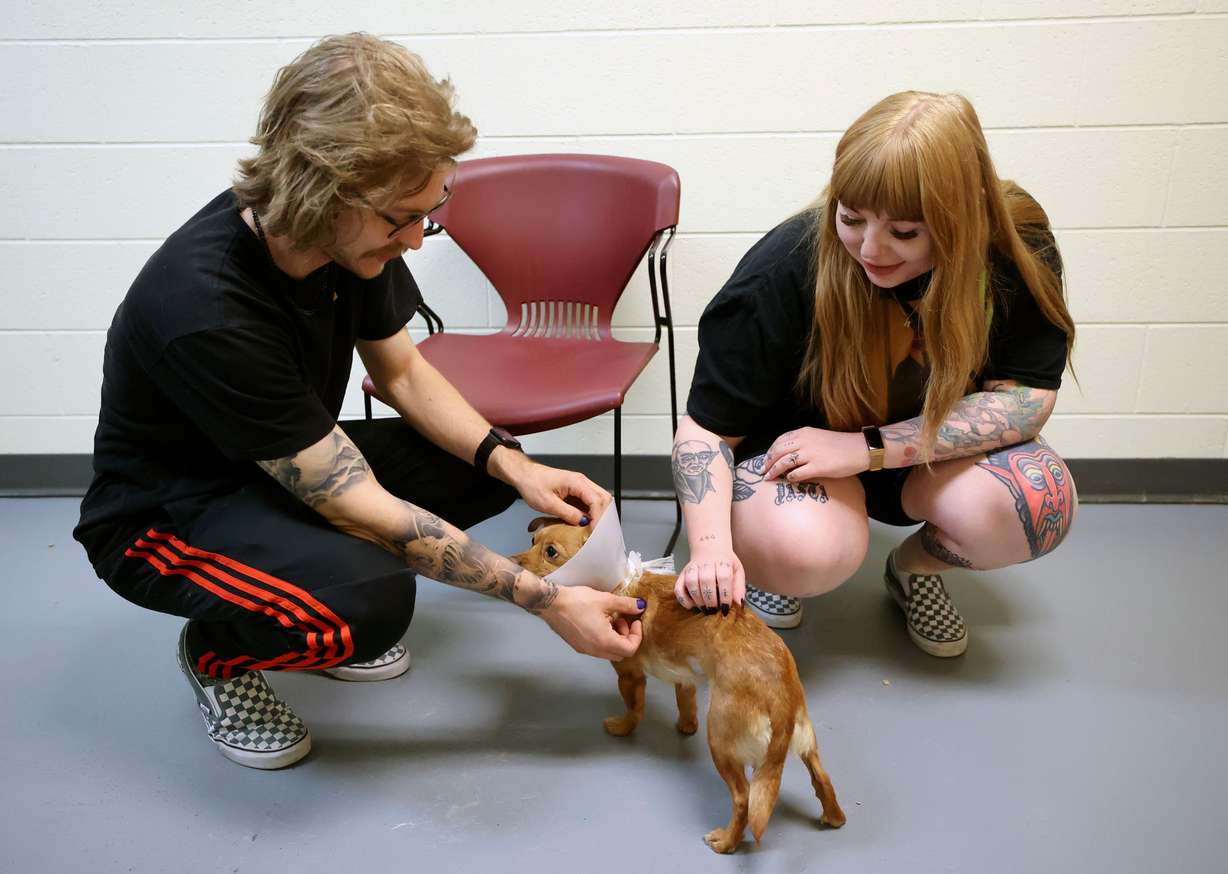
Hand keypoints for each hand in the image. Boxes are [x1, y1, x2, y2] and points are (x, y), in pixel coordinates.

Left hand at [496, 452, 612, 524]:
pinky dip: (589, 513)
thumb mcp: (548, 503)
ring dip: (597, 514)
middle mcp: (582, 482)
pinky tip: (584, 523)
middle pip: (603, 498)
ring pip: (598, 500)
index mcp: (576, 482)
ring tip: (591, 529)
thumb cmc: (533, 484)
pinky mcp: (576, 491)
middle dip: (603, 515)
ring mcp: (580, 486)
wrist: (525, 476)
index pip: (597, 500)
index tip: (595, 531)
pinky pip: (588, 502)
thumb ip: (568, 513)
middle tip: (597, 531)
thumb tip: (583, 522)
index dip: (598, 517)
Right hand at [541, 585, 644, 658]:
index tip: (634, 620)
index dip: (637, 635)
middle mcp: (595, 651)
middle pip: (621, 653)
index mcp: (604, 642)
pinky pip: (598, 648)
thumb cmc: (579, 601)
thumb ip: (626, 605)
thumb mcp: (606, 600)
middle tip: (621, 619)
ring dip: (615, 638)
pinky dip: (604, 638)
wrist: (551, 604)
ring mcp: (586, 650)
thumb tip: (641, 606)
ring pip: (609, 651)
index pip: (630, 649)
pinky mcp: (578, 646)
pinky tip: (598, 621)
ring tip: (609, 618)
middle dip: (626, 637)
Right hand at [674, 548, 745, 615]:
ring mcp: (692, 568)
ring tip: (704, 608)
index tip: (726, 607)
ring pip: (691, 582)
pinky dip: (682, 598)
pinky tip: (691, 606)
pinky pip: (678, 586)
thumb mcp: (737, 570)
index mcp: (722, 562)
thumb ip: (739, 586)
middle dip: (710, 599)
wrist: (709, 546)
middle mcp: (706, 564)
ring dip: (698, 598)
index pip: (724, 577)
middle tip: (714, 610)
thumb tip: (739, 604)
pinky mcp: (682, 573)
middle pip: (706, 580)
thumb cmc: (724, 562)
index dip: (725, 594)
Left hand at [762, 427, 868, 481]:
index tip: (766, 460)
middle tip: (762, 471)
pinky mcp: (818, 467)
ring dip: (774, 471)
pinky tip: (789, 480)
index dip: (770, 451)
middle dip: (767, 463)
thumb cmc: (841, 445)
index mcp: (804, 432)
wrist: (860, 449)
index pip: (779, 441)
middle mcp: (805, 441)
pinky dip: (790, 478)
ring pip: (784, 463)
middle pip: (778, 452)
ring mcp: (811, 454)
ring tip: (769, 478)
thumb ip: (803, 442)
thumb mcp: (818, 437)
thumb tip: (788, 454)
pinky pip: (797, 474)